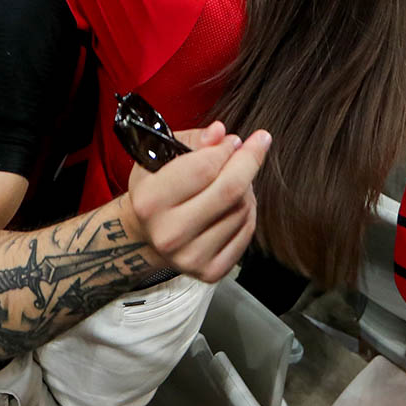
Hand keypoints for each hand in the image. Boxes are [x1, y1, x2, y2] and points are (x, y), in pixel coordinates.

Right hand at [126, 122, 270, 283]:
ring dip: (246, 187)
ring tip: (232, 179)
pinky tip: (234, 204)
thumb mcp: (161, 157)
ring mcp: (191, 257)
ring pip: (242, 209)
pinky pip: (247, 232)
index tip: (234, 139)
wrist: (145, 237)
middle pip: (229, 190)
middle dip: (249, 160)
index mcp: (150, 201)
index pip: (203, 167)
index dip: (225, 149)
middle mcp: (169, 233)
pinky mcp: (210, 272)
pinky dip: (247, 212)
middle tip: (259, 143)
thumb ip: (192, 141)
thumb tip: (221, 134)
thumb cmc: (156, 189)